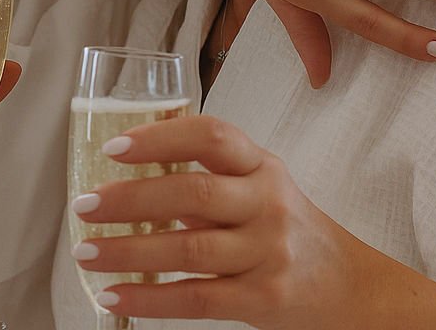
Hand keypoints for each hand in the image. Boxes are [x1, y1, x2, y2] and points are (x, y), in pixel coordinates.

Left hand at [70, 115, 435, 329]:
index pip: (211, 136)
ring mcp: (268, 252)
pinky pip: (197, 299)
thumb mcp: (259, 184)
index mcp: (260, 165)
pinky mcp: (265, 298)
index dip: (161, 137)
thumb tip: (129, 164)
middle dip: (131, 200)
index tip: (114, 147)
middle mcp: (267, 203)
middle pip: (193, 193)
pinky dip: (150, 299)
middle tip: (85, 205)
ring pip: (189, 250)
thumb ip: (207, 172)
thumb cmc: (288, 227)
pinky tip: (114, 296)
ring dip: (128, 252)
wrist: (350, 285)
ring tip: (87, 252)